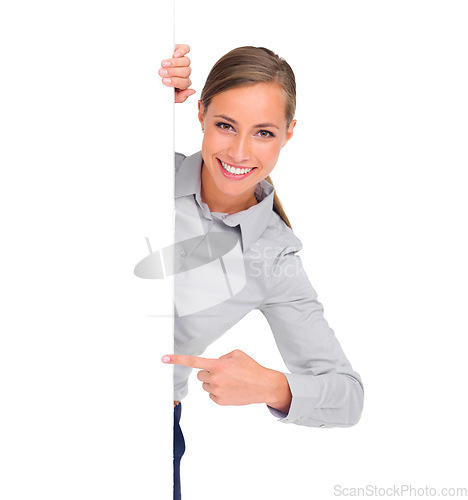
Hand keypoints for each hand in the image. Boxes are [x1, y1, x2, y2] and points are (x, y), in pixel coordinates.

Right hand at [159, 44, 195, 102]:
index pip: (185, 83)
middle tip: (161, 72)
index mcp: (183, 83)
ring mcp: (183, 61)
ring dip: (175, 63)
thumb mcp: (168, 95)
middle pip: (186, 72)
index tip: (164, 81)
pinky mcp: (179, 50)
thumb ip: (180, 97)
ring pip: (186, 61)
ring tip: (163, 64)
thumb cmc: (158, 86)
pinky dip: (182, 51)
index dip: (176, 82)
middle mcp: (184, 72)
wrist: (148, 74)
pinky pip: (186, 49)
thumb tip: (192, 91)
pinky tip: (175, 55)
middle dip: (173, 72)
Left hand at [162, 349, 291, 410]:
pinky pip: (211, 394)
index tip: (164, 358)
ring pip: (205, 385)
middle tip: (223, 372)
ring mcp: (216, 391)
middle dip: (208, 372)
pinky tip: (231, 389)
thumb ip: (220, 357)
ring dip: (213, 382)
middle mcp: (214, 378)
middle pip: (200, 374)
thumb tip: (212, 365)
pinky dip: (218, 391)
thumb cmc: (250, 368)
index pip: (193, 362)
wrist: (263, 386)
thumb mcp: (236, 354)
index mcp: (217, 365)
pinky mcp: (219, 401)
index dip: (177, 359)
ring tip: (230, 381)